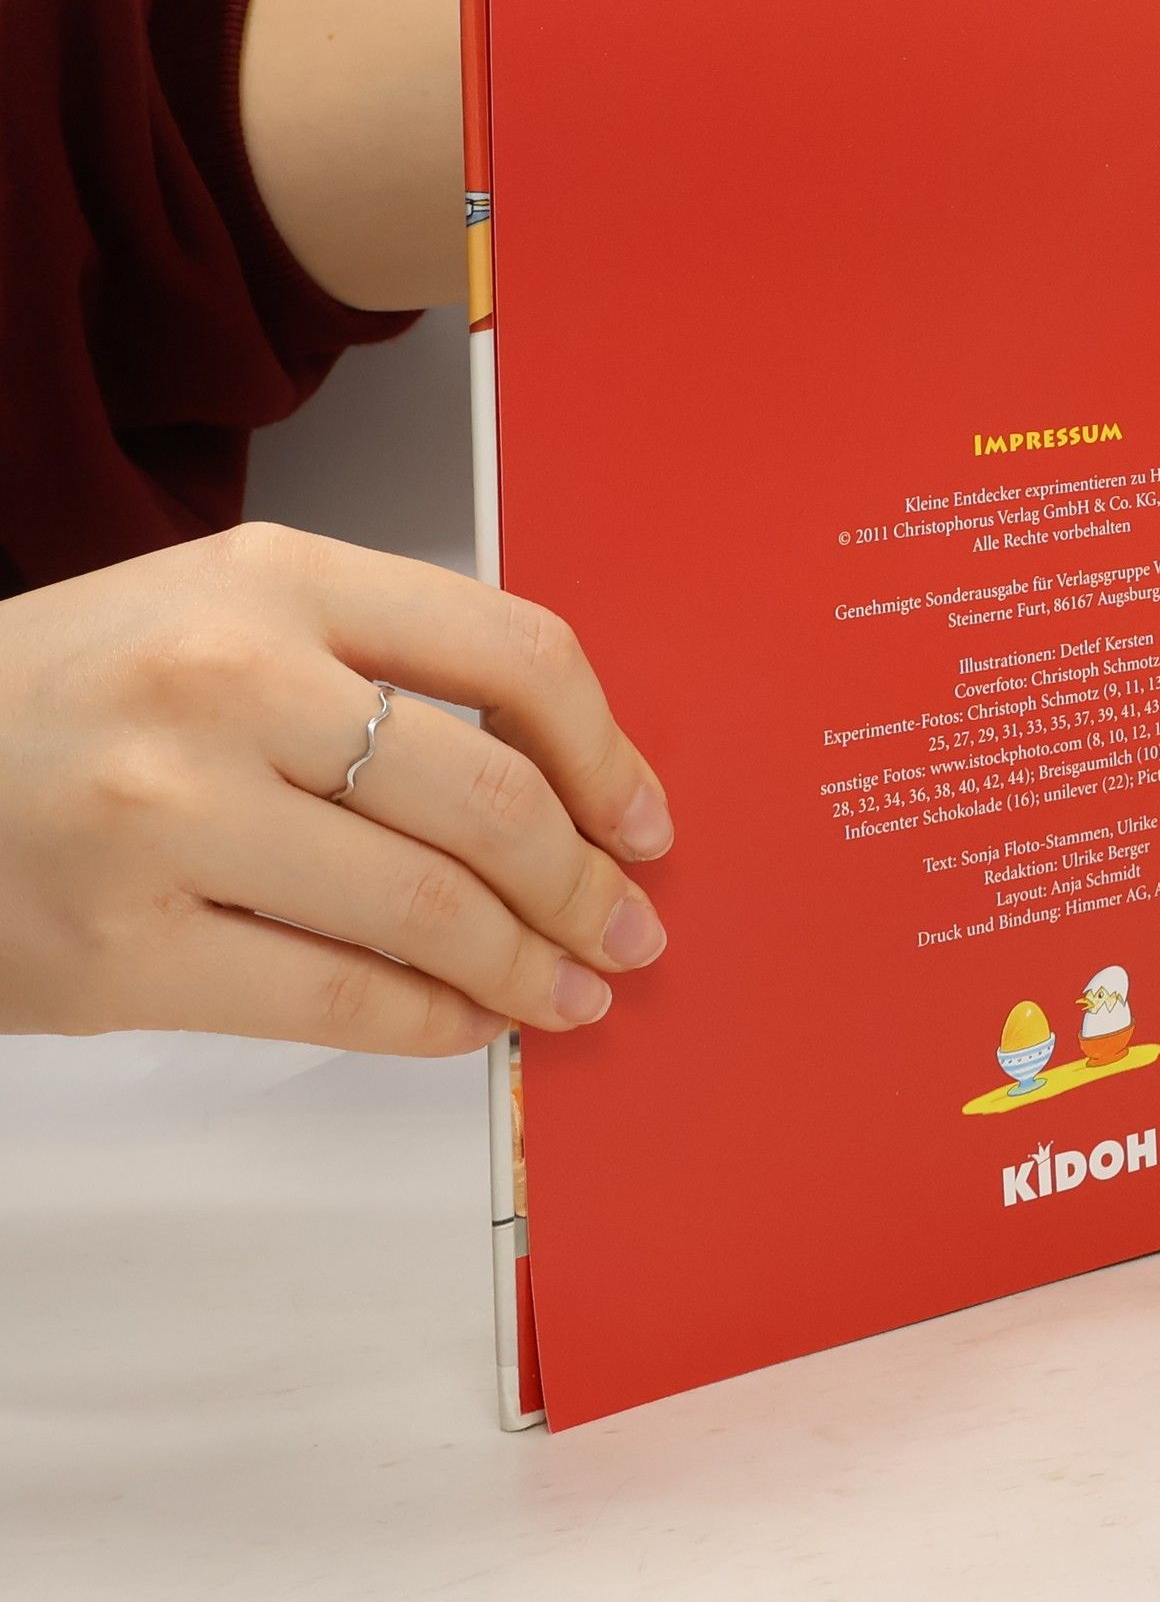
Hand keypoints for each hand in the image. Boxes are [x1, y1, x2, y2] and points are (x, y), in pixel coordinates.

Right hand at [0, 524, 672, 1054]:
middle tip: (627, 931)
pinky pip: (338, 997)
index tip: (644, 820)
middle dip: (587, 883)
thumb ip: (384, 668)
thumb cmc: (74, 694)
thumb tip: (561, 785)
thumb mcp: (227, 617)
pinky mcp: (122, 947)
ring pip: (430, 909)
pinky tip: (470, 1022)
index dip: (609, 754)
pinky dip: (434, 1021)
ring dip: (531, 966)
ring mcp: (169, 814)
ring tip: (572, 991)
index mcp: (276, 579)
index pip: (516, 655)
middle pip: (492, 796)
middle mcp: (230, 681)